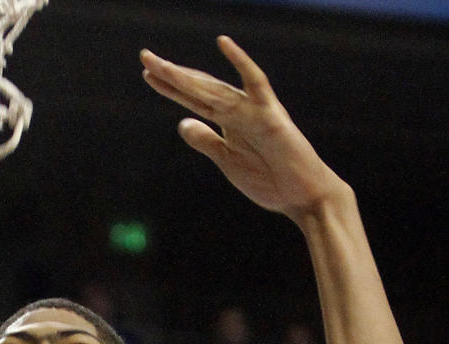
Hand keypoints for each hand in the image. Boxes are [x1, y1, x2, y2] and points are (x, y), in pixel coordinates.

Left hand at [140, 36, 349, 223]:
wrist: (303, 196)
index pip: (194, 100)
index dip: (171, 88)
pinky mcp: (270, 115)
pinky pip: (255, 83)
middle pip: (199, 89)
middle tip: (145, 57)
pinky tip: (223, 43)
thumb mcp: (227, 161)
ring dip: (189, 76)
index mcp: (228, 123)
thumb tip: (182, 123)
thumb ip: (206, 142)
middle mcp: (239, 110)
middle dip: (172, 75)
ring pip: (215, 89)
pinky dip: (241, 63)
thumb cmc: (270, 180)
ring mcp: (254, 110)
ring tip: (163, 63)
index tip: (148, 74)